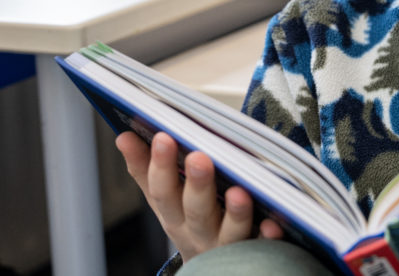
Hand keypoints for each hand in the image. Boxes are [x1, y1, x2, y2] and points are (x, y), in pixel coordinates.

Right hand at [116, 131, 283, 260]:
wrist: (210, 269)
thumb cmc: (187, 219)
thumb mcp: (163, 198)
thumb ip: (144, 168)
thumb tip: (124, 135)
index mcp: (173, 214)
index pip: (162, 190)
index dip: (161, 165)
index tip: (164, 136)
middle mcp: (197, 231)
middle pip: (196, 210)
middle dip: (197, 184)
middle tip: (199, 158)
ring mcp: (226, 245)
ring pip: (230, 231)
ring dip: (235, 213)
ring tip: (238, 192)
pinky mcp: (255, 251)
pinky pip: (263, 245)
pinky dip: (268, 236)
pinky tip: (274, 223)